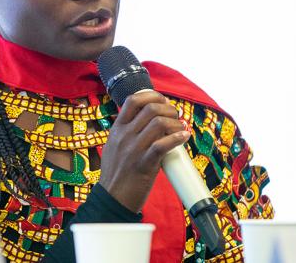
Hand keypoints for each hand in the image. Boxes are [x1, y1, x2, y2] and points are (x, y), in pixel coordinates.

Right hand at [98, 90, 189, 211]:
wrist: (112, 199)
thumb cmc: (117, 173)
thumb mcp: (115, 146)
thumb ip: (128, 132)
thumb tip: (151, 119)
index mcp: (117, 129)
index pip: (133, 100)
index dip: (152, 96)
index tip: (163, 101)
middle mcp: (124, 136)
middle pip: (150, 108)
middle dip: (168, 109)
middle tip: (176, 116)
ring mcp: (133, 150)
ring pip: (159, 123)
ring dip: (175, 123)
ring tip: (181, 128)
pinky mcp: (144, 165)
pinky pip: (163, 145)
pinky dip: (177, 138)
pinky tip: (184, 137)